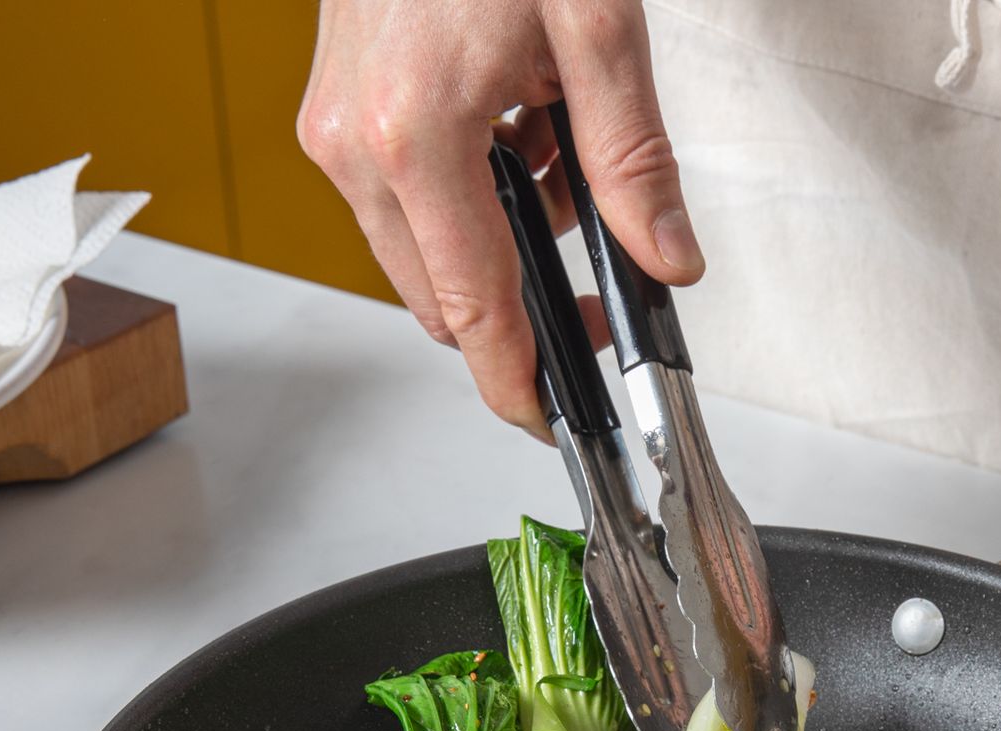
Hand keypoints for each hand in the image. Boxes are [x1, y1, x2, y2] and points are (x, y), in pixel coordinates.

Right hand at [298, 0, 702, 438]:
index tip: (554, 421)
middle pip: (439, 300)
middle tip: (598, 294)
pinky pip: (402, 200)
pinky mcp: (335, 107)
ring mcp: (334, 127)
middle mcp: (356, 144)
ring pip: (419, 254)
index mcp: (416, 137)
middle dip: (519, 317)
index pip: (472, 313)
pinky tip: (518, 144)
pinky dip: (466, 201)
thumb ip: (635, 160)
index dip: (518, 384)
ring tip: (564, 178)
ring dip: (494, 250)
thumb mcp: (597, 26)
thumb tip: (666, 259)